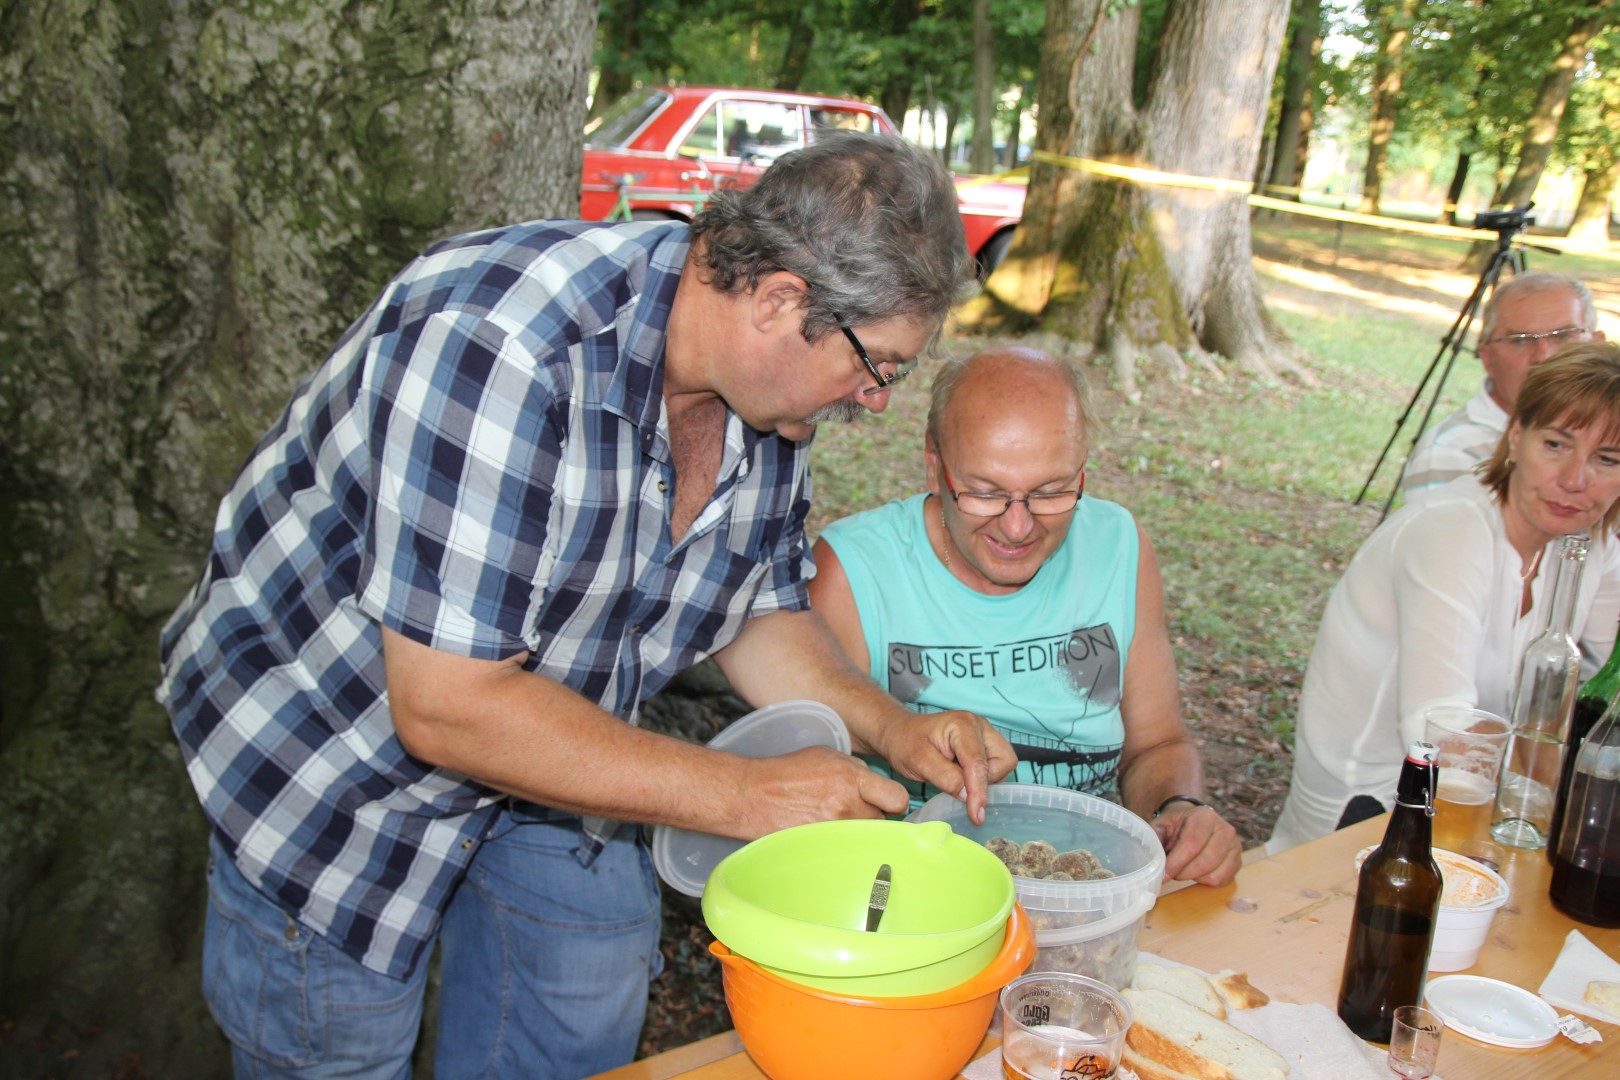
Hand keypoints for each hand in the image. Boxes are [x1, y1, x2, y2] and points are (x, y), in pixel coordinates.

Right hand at [731, 746, 910, 837]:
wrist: (752, 796)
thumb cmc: (787, 773)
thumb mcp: (826, 756)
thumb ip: (856, 770)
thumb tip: (876, 786)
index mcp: (852, 778)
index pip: (896, 799)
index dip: (893, 801)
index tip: (888, 803)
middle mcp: (847, 806)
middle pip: (883, 822)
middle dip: (875, 818)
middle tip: (859, 814)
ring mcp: (835, 831)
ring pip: (865, 839)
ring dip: (858, 834)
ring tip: (839, 825)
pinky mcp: (822, 849)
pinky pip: (846, 852)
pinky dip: (842, 847)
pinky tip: (828, 838)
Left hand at [868, 709, 1017, 825]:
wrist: (900, 733)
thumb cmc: (905, 743)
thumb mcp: (917, 761)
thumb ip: (945, 777)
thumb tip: (967, 795)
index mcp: (963, 724)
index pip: (979, 763)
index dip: (978, 791)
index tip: (975, 815)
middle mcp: (979, 725)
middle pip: (1003, 761)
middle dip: (987, 781)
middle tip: (960, 789)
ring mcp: (984, 734)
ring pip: (1003, 764)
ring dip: (985, 780)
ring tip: (957, 779)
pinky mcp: (984, 744)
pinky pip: (996, 766)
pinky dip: (983, 777)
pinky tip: (962, 777)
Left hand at [1152, 802, 1241, 885]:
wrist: (1194, 821)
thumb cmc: (1176, 825)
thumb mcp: (1161, 825)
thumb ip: (1155, 841)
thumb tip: (1154, 865)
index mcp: (1205, 816)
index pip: (1192, 844)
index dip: (1176, 863)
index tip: (1164, 873)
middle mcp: (1225, 830)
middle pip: (1206, 862)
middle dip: (1184, 873)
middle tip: (1172, 873)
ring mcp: (1235, 846)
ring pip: (1214, 874)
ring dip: (1194, 878)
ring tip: (1184, 869)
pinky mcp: (1237, 861)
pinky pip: (1222, 881)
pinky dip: (1205, 882)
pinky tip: (1196, 872)